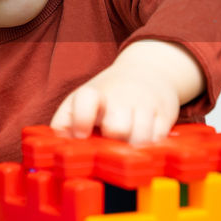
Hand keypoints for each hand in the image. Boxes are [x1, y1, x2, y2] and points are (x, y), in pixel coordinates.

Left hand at [49, 41, 203, 144]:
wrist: (148, 71)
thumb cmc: (106, 96)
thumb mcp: (80, 101)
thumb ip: (64, 123)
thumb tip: (56, 149)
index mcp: (94, 93)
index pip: (86, 100)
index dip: (82, 120)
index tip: (81, 135)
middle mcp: (121, 96)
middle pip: (118, 128)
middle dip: (112, 141)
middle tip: (109, 143)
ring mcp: (145, 104)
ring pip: (140, 138)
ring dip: (131, 149)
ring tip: (125, 145)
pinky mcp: (165, 114)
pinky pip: (158, 140)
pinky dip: (149, 148)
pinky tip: (142, 143)